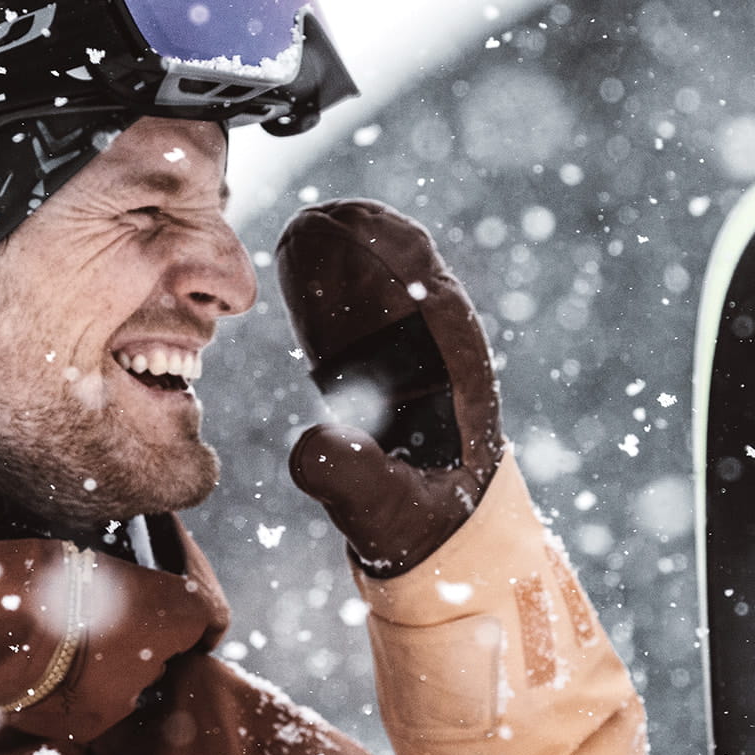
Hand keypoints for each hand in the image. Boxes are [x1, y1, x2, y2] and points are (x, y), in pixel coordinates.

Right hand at [277, 199, 502, 576]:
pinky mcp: (389, 355)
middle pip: (408, 270)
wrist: (440, 530)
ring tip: (300, 230)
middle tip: (307, 224)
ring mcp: (416, 348)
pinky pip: (362, 303)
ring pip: (385, 279)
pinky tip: (298, 254)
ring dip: (344, 251)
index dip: (381, 258)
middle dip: (359, 241)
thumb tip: (311, 446)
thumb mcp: (387, 510)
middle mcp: (443, 348)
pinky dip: (333, 278)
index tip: (333, 233)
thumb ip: (351, 480)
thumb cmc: (420, 523)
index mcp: (457, 373)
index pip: (426, 293)